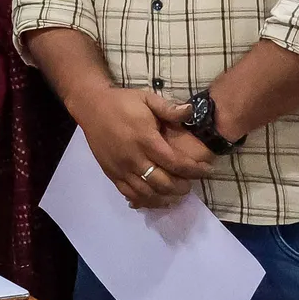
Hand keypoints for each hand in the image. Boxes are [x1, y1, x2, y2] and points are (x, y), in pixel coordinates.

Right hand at [68, 86, 213, 208]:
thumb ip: (169, 108)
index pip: (175, 163)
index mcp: (145, 139)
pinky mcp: (112, 174)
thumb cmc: (122, 102)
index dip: (194, 170)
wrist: (91, 107)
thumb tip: (191, 112)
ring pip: (147, 193)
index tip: (207, 171)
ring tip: (176, 193)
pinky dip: (146, 201)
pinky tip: (156, 198)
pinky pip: (130, 194)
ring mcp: (121, 168)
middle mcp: (133, 158)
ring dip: (166, 197)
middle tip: (190, 183)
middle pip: (163, 183)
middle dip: (182, 187)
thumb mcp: (147, 98)